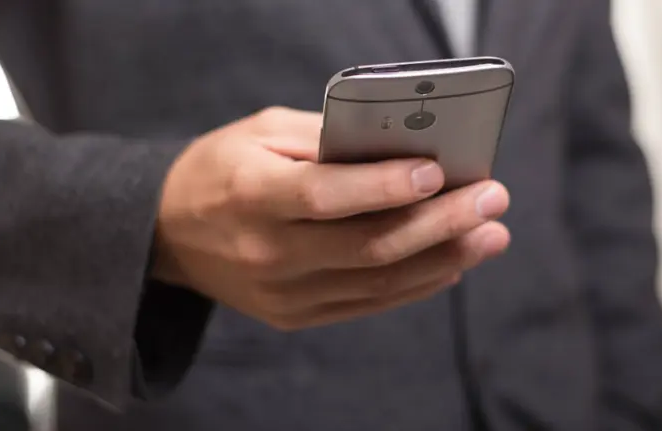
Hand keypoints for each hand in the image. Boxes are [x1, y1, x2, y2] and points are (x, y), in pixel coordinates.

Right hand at [154, 106, 509, 329]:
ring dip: (443, 259)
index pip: (326, 197)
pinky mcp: (296, 316)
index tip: (439, 171)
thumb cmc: (221, 169)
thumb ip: (325, 137)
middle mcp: (268, 252)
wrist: (169, 234)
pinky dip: (414, 285)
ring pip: (378, 283)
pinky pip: (367, 305)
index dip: (384, 187)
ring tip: (489, 236)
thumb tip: (399, 148)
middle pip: (369, 246)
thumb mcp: (260, 132)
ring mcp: (283, 294)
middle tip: (492, 200)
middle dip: (440, 223)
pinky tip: (451, 264)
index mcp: (252, 195)